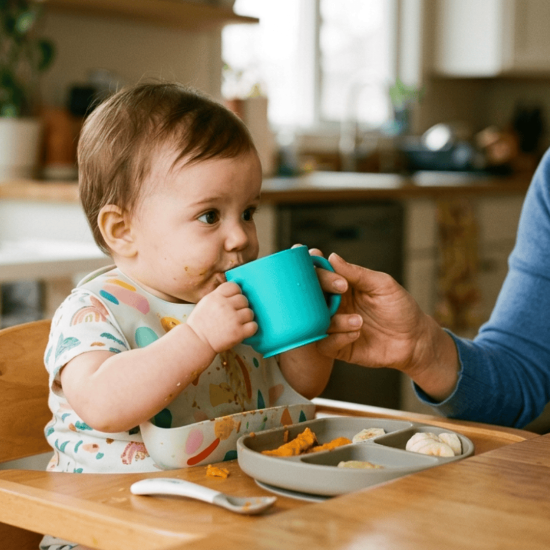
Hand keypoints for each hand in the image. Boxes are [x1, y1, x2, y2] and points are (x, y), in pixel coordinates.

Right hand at [187, 282, 257, 353]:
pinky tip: (243, 330)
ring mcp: (233, 319)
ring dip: (246, 318)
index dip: (236, 293)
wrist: (196, 341)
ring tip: (237, 322)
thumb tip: (236, 292)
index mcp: (216, 296)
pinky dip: (250, 328)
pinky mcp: (238, 332)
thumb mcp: (206, 302)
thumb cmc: (200, 323)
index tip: (233, 300)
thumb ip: (220, 296)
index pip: (234, 286)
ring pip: (250, 312)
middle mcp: (225, 306)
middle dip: (241, 306)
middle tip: (235, 314)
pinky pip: (253, 326)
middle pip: (243, 299)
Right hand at [315, 252, 447, 379]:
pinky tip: (357, 334)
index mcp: (341, 287)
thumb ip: (357, 273)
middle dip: (318, 294)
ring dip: (336, 320)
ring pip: (316, 322)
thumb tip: (332, 257)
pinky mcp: (338, 348)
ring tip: (359, 321)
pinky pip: (324, 345)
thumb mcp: (383, 285)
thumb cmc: (401, 308)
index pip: (319, 275)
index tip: (329, 272)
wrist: (414, 340)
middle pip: (310, 298)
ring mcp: (335, 326)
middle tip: (340, 291)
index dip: (317, 271)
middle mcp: (334, 305)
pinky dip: (337, 339)